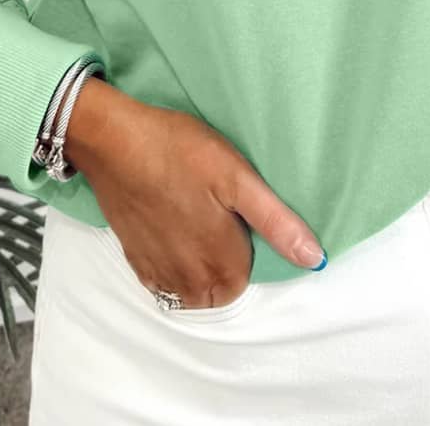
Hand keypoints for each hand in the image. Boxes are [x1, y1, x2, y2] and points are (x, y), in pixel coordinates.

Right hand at [63, 78, 325, 305]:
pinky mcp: (134, 261)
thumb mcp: (238, 177)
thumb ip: (276, 223)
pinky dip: (172, 264)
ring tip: (195, 219)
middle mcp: (188, 282)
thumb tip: (316, 259)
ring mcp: (158, 274)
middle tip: (216, 212)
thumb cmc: (180, 152)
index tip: (236, 211)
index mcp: (220, 264)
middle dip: (225, 259)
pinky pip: (164, 280)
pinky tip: (171, 228)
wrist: (114, 140)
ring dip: (198, 266)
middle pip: (221, 287)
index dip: (246, 241)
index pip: (249, 275)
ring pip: (192, 289)